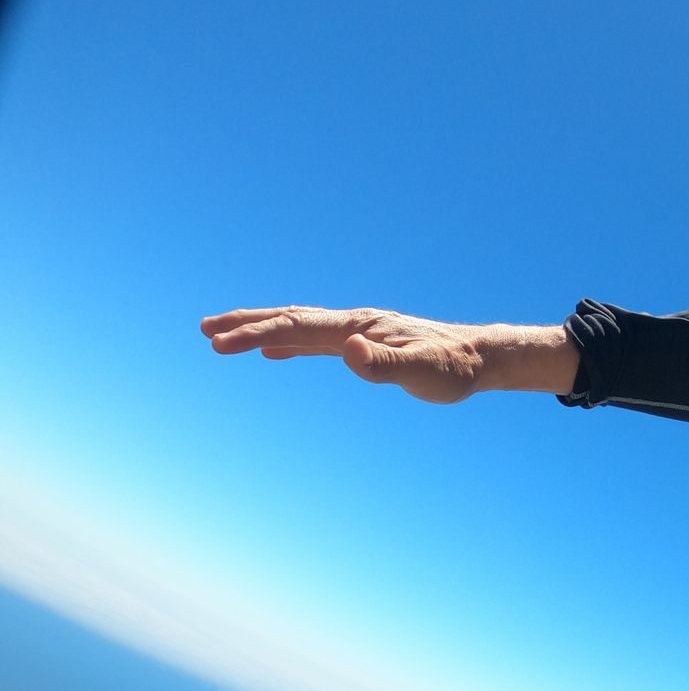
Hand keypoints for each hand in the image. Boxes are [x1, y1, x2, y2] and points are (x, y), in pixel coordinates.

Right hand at [200, 306, 575, 404]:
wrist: (481, 358)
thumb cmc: (455, 368)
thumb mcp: (424, 371)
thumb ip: (385, 363)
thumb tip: (348, 349)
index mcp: (358, 327)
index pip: (296, 328)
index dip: (256, 335)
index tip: (219, 344)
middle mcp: (354, 324)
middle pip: (289, 319)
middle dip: (246, 324)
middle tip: (205, 331)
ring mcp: (358, 332)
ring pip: (299, 326)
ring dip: (261, 329)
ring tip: (225, 335)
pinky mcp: (366, 344)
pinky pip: (316, 340)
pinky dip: (290, 343)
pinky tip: (276, 352)